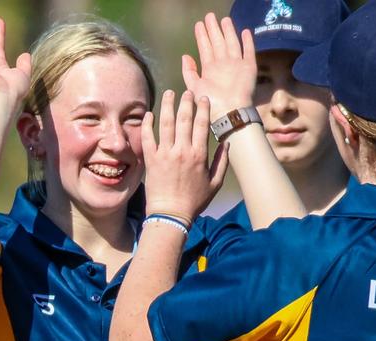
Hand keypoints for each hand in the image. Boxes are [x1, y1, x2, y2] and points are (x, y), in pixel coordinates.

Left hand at [142, 90, 228, 224]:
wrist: (171, 214)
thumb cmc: (194, 201)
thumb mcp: (215, 183)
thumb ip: (222, 162)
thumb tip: (227, 144)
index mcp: (199, 155)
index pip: (202, 125)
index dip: (203, 109)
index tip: (203, 99)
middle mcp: (182, 151)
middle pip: (184, 119)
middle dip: (187, 102)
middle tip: (188, 91)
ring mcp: (165, 154)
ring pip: (166, 123)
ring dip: (168, 106)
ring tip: (170, 93)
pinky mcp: (151, 159)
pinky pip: (148, 137)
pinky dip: (148, 124)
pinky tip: (150, 114)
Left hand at [182, 13, 256, 120]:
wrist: (229, 111)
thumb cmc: (211, 102)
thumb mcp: (194, 87)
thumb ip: (189, 72)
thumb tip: (185, 56)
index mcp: (210, 68)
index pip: (205, 48)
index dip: (202, 36)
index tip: (199, 24)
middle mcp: (223, 64)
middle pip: (218, 42)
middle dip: (213, 29)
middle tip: (209, 16)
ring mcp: (236, 65)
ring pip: (232, 43)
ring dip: (229, 32)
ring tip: (225, 19)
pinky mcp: (249, 68)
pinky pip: (248, 51)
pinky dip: (248, 42)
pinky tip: (246, 32)